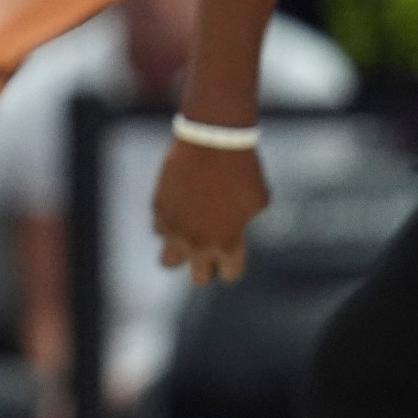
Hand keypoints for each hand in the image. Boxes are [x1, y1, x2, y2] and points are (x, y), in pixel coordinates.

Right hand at [153, 140, 268, 283]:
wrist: (213, 140)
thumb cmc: (244, 168)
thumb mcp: (258, 201)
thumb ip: (243, 222)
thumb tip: (235, 225)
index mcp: (228, 244)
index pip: (229, 274)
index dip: (233, 264)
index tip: (232, 251)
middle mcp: (199, 242)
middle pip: (198, 277)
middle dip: (205, 266)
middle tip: (210, 248)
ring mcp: (175, 227)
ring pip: (168, 261)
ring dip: (179, 252)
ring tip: (188, 236)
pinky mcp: (159, 208)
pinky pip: (159, 229)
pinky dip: (168, 224)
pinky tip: (180, 208)